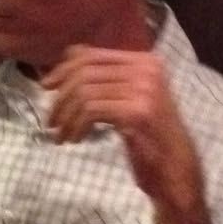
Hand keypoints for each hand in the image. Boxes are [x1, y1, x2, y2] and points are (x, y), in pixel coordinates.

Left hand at [42, 45, 206, 223]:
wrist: (176, 169)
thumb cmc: (149, 137)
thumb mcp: (127, 101)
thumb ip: (104, 82)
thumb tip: (60, 69)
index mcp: (145, 61)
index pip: (91, 54)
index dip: (63, 69)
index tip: (45, 87)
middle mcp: (146, 69)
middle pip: (85, 71)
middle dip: (60, 97)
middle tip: (50, 120)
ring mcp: (144, 89)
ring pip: (84, 91)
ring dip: (66, 116)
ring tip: (61, 135)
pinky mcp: (137, 111)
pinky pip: (91, 110)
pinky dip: (76, 125)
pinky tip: (76, 139)